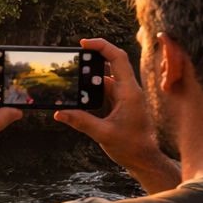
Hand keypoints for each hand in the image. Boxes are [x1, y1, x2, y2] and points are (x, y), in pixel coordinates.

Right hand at [53, 38, 180, 194]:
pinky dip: (91, 90)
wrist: (143, 159)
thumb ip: (81, 122)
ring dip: (90, 77)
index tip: (83, 43)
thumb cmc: (130, 147)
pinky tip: (78, 95)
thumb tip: (59, 113)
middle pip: (111, 63)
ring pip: (106, 78)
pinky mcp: (120, 104)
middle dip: (92, 58)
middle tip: (73, 59)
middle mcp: (128, 90)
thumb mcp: (103, 134)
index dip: (101, 46)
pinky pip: (104, 90)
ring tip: (71, 78)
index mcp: (129, 92)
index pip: (117, 58)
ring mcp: (124, 96)